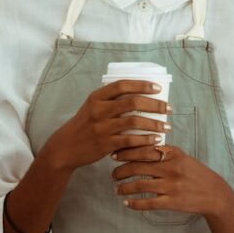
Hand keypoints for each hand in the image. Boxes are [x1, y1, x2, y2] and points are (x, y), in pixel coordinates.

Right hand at [39, 80, 170, 171]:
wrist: (65, 147)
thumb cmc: (83, 126)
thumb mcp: (91, 107)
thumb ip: (110, 101)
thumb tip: (140, 96)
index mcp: (96, 97)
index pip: (122, 85)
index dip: (142, 85)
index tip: (158, 88)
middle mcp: (98, 110)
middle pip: (132, 102)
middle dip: (154, 104)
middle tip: (168, 108)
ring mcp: (102, 127)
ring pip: (134, 121)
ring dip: (154, 123)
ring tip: (167, 126)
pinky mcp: (105, 144)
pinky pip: (130, 140)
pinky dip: (146, 139)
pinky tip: (156, 139)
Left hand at [111, 145, 233, 216]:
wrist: (214, 193)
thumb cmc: (194, 173)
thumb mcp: (181, 157)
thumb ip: (162, 152)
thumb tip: (138, 146)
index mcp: (172, 154)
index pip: (143, 150)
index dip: (125, 153)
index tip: (114, 155)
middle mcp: (171, 168)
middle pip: (137, 167)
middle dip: (120, 171)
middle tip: (113, 174)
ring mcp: (171, 186)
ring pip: (139, 185)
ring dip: (124, 187)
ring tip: (117, 189)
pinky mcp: (172, 202)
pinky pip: (148, 203)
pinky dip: (134, 203)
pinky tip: (127, 202)